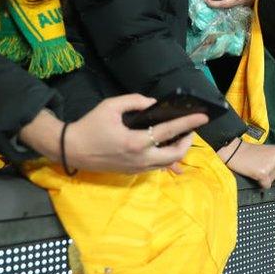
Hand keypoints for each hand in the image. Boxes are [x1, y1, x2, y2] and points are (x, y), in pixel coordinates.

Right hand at [19, 94, 208, 173]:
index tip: (203, 117)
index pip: (169, 131)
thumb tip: (153, 103)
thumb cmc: (90, 126)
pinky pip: (156, 167)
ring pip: (167, 164)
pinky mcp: (132, 172)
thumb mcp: (110, 106)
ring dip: (177, 150)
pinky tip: (165, 145)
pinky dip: (165, 157)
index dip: (189, 123)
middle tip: (189, 128)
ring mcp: (137, 168)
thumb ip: (134, 101)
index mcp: (136, 142)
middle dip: (187, 141)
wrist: (71, 149)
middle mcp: (140, 158)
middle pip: (175, 154)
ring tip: (180, 136)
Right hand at [221, 141, 274, 188]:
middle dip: (272, 175)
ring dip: (265, 178)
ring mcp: (271, 166)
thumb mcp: (267, 151)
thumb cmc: (249, 152)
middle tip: (262, 169)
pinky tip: (255, 175)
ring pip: (273, 181)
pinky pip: (267, 185)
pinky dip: (261, 183)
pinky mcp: (263, 173)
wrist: (235, 152)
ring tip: (256, 169)